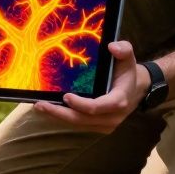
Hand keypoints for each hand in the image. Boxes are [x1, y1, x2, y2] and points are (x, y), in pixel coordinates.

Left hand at [32, 41, 150, 133]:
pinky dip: (63, 118)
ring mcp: (105, 125)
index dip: (81, 104)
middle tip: (41, 105)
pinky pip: (79, 124)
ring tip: (39, 107)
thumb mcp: (128, 58)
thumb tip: (112, 47)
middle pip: (82, 119)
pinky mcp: (98, 127)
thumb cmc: (127, 72)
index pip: (98, 107)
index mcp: (119, 101)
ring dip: (57, 116)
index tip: (66, 96)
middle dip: (60, 113)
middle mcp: (112, 117)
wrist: (135, 89)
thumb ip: (124, 50)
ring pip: (78, 124)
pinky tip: (48, 109)